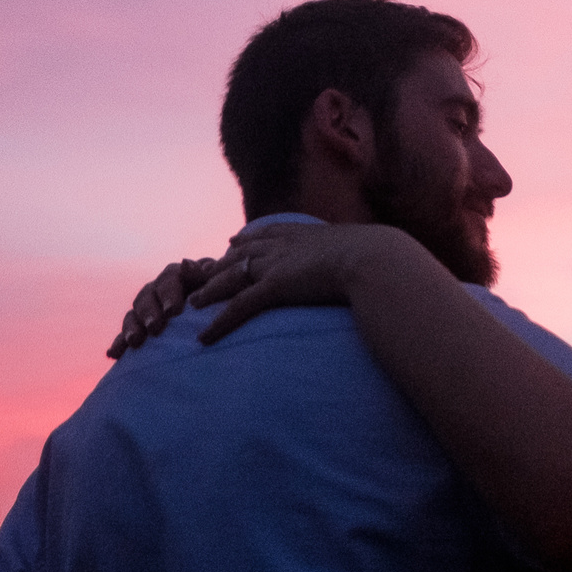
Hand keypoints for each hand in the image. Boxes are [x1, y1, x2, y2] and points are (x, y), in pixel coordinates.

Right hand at [106, 258, 221, 358]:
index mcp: (179, 275)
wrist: (217, 310)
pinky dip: (119, 343)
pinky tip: (112, 353)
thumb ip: (204, 274)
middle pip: (147, 296)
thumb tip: (187, 264)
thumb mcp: (218, 283)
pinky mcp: (142, 329)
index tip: (173, 311)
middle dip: (150, 312)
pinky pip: (127, 334)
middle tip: (155, 327)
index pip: (169, 278)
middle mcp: (159, 289)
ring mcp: (148, 309)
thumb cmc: (222, 295)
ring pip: (134, 314)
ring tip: (134, 342)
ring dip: (132, 327)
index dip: (169, 293)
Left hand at [190, 222, 422, 344]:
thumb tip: (375, 263)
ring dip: (211, 291)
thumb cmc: (379, 260)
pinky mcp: (274, 286)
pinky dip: (219, 322)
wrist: (373, 259)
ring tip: (193, 303)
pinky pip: (238, 306)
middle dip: (221, 262)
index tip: (234, 240)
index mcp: (305, 235)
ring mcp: (277, 264)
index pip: (268, 234)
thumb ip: (358, 257)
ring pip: (233, 277)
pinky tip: (204, 337)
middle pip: (243, 253)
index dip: (249, 238)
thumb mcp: (365, 252)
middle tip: (202, 269)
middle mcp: (285, 245)